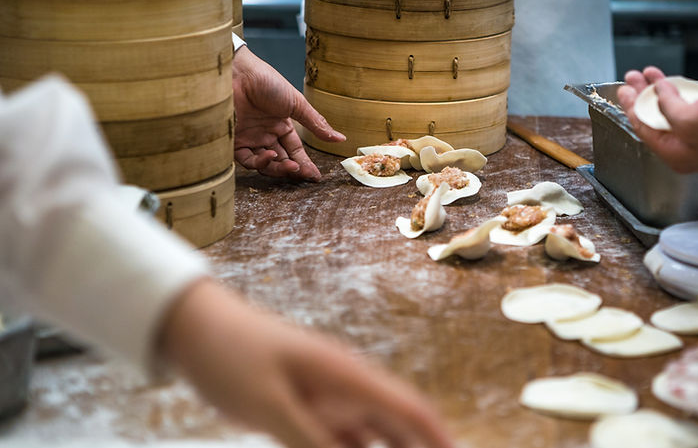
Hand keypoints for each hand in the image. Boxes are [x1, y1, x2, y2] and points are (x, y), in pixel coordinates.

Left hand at [159, 280, 452, 447]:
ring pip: (372, 436)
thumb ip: (308, 439)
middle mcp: (345, 386)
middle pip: (397, 425)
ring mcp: (327, 397)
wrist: (195, 326)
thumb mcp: (267, 403)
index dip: (437, 436)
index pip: (407, 408)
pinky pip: (340, 440)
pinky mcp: (306, 409)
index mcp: (345, 375)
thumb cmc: (231, 355)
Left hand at [233, 46, 345, 179]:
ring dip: (279, 169)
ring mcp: (250, 138)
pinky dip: (260, 163)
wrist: (238, 74)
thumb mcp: (297, 104)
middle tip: (304, 175)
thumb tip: (341, 139)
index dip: (305, 164)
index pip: (295, 150)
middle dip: (293, 170)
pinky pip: (248, 160)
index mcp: (281, 124)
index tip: (315, 176)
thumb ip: (316, 124)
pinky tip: (270, 156)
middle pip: (282, 160)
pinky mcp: (235, 142)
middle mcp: (266, 134)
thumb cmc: (267, 82)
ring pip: (266, 164)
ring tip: (291, 167)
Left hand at [617, 67, 697, 172]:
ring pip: (671, 112)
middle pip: (655, 119)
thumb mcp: (690, 117)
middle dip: (642, 96)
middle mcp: (685, 150)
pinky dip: (679, 95)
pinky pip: (689, 111)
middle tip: (632, 78)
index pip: (643, 127)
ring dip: (659, 91)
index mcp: (674, 153)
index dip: (631, 106)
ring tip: (649, 74)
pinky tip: (674, 84)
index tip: (624, 89)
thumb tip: (658, 94)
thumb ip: (666, 107)